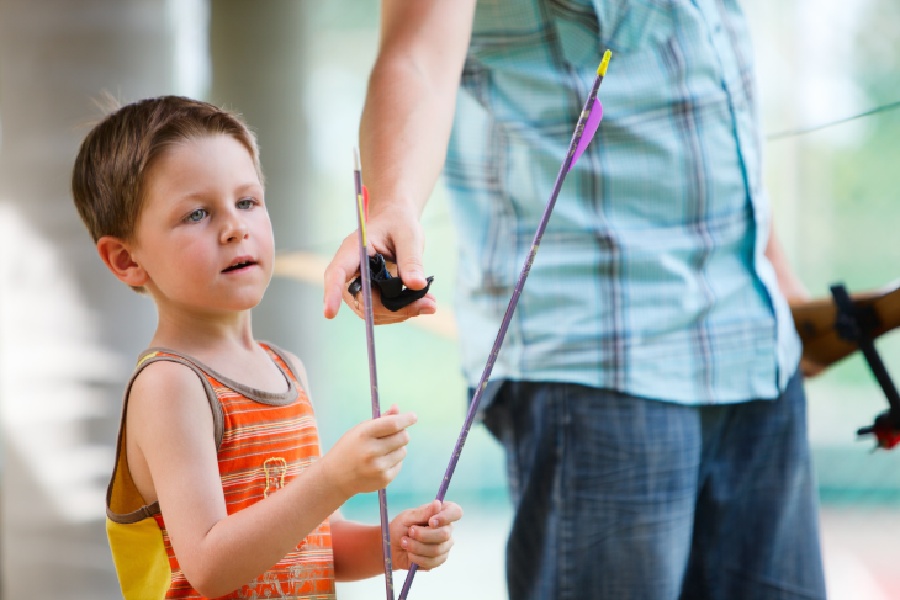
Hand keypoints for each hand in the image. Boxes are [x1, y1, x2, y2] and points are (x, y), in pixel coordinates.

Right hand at [320, 405, 416, 497]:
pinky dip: (393, 461)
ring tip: (381, 451)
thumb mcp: (360, 430)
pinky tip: (379, 462)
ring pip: (403, 451)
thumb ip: (381, 419)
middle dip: (402, 433)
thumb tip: (398, 409)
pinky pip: (399, 464)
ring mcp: (378, 467)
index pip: (393, 424)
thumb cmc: (349, 448)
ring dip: (397, 448)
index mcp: (364, 434)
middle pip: (403, 437)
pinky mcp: (384, 479)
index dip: (406, 419)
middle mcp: (372, 451)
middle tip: (394, 434)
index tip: (413, 417)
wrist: (335, 477)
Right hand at [323, 205, 435, 322]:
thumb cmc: (398, 223)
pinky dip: (401, 312)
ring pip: (372, 311)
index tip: (329, 314)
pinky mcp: (368, 295)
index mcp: (352, 250)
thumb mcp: (409, 236)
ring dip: (401, 312)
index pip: (337, 273)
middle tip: (429, 304)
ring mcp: (357, 286)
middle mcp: (349, 271)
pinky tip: (420, 303)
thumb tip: (416, 285)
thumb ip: (411, 260)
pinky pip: (380, 312)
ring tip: (429, 303)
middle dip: (392, 308)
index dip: (331, 294)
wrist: (395, 223)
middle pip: (361, 300)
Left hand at [390, 499, 462, 570]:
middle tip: (410, 532)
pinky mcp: (439, 559)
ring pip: (437, 549)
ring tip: (405, 543)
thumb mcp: (408, 517)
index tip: (431, 521)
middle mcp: (447, 529)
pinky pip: (432, 562)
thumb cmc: (401, 527)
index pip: (456, 512)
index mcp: (442, 513)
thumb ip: (424, 512)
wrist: (393, 547)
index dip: (446, 517)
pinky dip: (417, 558)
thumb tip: (438, 503)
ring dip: (416, 547)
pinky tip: (410, 553)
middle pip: (445, 534)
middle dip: (423, 535)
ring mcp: (445, 545)